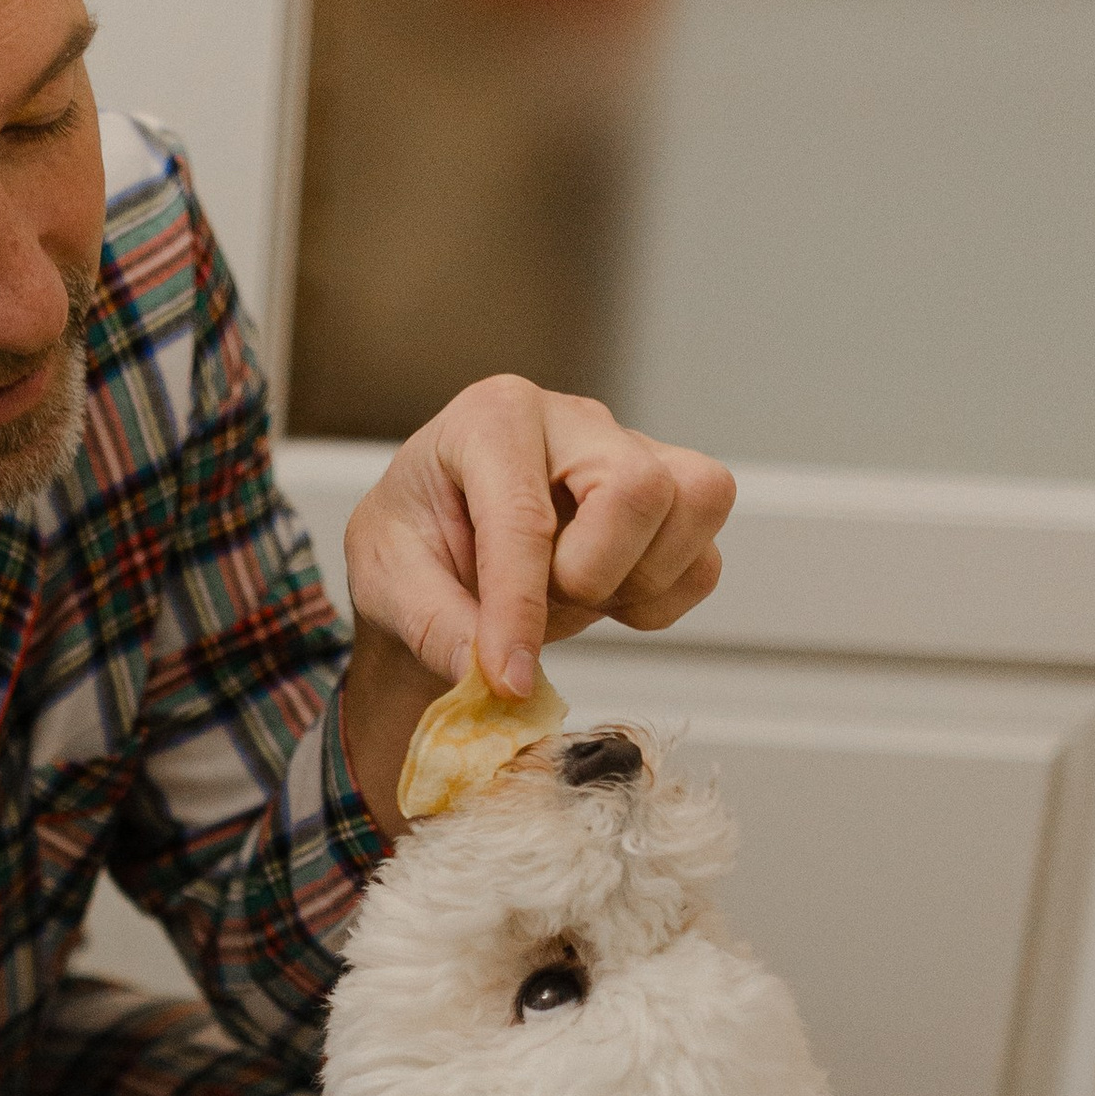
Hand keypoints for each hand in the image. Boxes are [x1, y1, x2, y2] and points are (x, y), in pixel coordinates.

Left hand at [339, 376, 734, 833]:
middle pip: (639, 487)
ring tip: (573, 595)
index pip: (526, 514)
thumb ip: (435, 626)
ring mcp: (634, 451)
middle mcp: (573, 419)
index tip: (506, 677)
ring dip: (639, 580)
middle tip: (545, 600)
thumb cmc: (414, 545)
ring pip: (698, 501)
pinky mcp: (671, 499)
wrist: (440, 552)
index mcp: (493, 417)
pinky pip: (706, 559)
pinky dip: (661, 601)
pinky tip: (606, 599)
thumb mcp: (388, 581)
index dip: (518, 607)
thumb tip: (492, 678)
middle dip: (593, 572)